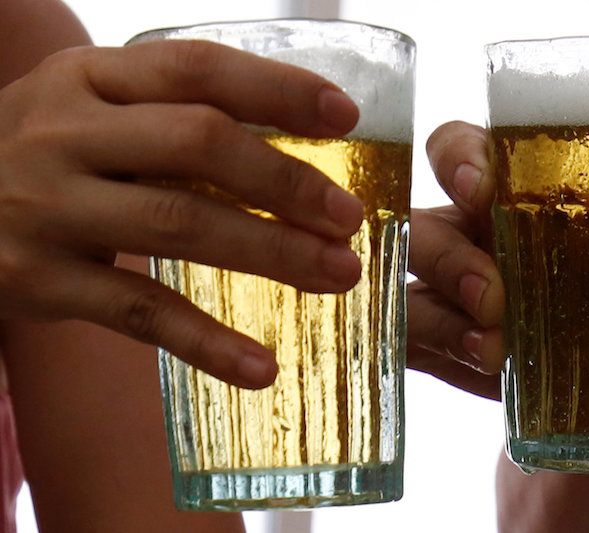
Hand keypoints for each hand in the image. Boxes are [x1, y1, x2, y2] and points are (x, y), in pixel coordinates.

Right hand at [0, 40, 363, 387]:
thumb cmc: (49, 155)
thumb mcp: (94, 111)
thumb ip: (172, 115)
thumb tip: (296, 139)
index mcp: (89, 78)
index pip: (196, 69)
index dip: (276, 89)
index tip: (344, 117)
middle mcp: (65, 132)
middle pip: (198, 144)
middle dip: (286, 180)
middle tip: (350, 217)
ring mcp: (49, 207)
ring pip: (181, 225)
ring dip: (272, 252)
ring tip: (338, 274)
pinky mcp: (38, 281)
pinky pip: (138, 312)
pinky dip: (206, 342)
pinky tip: (260, 367)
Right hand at [409, 121, 588, 399]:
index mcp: (510, 192)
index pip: (462, 152)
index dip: (460, 159)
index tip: (483, 184)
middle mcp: (466, 234)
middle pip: (422, 222)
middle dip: (447, 252)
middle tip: (494, 291)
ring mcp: (443, 291)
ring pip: (413, 291)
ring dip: (447, 314)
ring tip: (495, 345)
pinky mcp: (438, 343)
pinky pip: (414, 341)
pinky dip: (442, 351)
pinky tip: (485, 366)